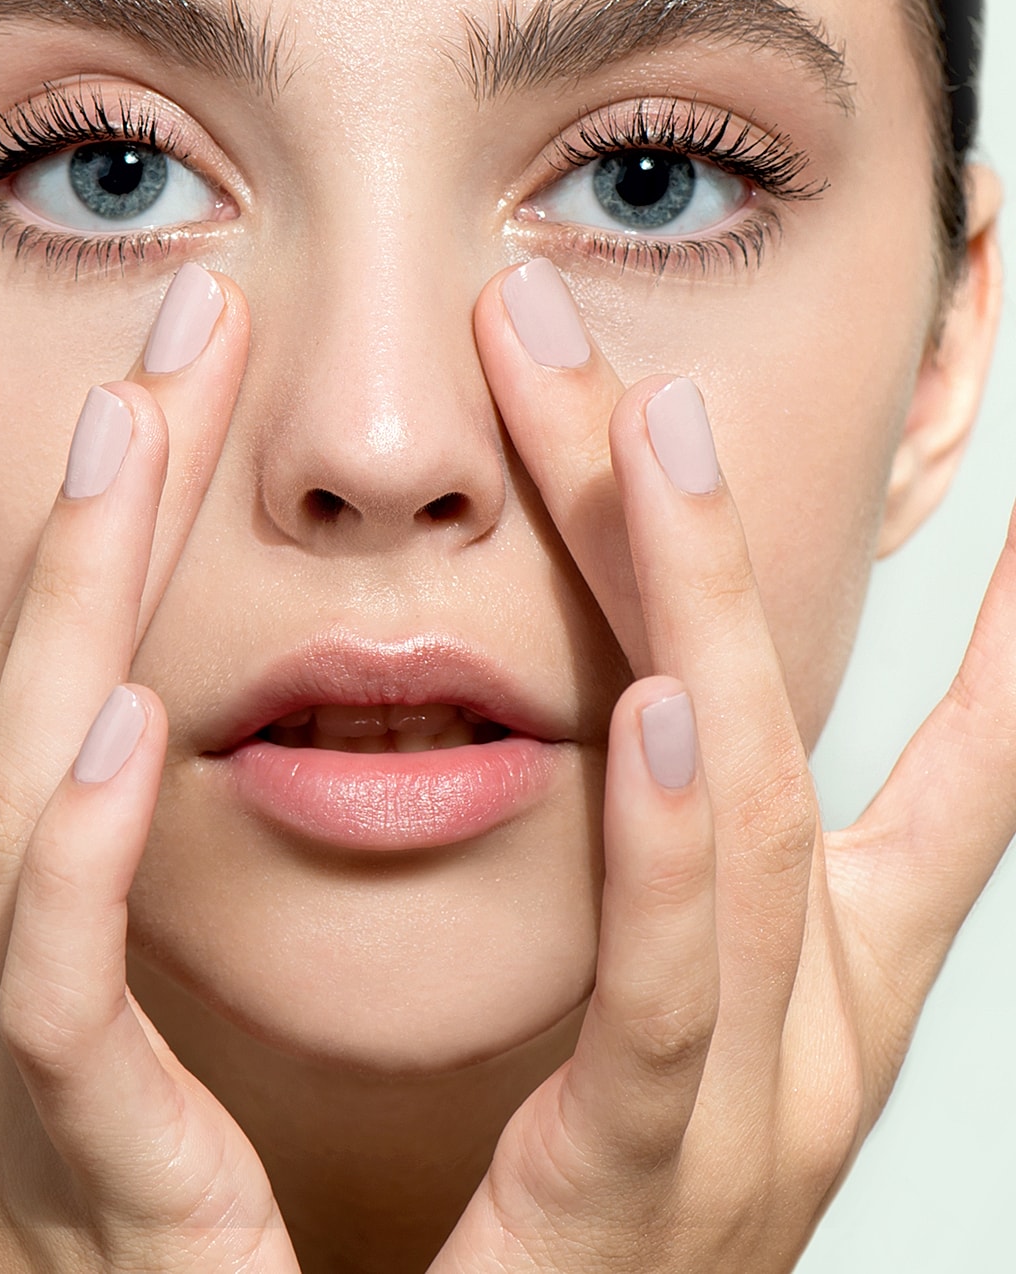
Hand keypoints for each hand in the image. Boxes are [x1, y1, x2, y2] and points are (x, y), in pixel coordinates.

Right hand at [0, 268, 299, 1271]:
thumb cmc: (161, 1249)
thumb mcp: (87, 1055)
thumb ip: (65, 906)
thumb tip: (73, 746)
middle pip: (8, 705)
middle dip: (76, 519)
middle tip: (156, 352)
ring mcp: (2, 1095)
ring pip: (12, 804)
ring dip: (69, 605)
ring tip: (128, 431)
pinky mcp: (90, 1189)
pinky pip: (63, 1005)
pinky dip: (71, 860)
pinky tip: (122, 727)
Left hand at [431, 258, 1015, 1272]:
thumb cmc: (579, 1228)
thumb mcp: (669, 1028)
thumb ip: (672, 889)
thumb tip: (663, 722)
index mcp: (816, 996)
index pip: (952, 776)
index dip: (1011, 637)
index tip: (1006, 480)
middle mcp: (811, 1039)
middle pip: (776, 730)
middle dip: (724, 537)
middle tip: (654, 364)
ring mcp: (748, 1122)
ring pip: (742, 820)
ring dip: (703, 610)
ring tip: (660, 428)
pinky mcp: (637, 1196)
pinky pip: (665, 1007)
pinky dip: (674, 853)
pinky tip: (657, 713)